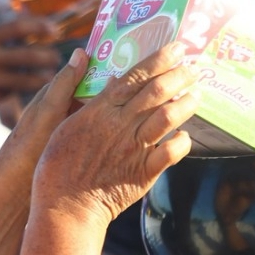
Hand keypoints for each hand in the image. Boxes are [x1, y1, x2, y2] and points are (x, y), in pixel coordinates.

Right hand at [0, 19, 64, 115]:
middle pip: (26, 55)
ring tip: (51, 76)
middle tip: (57, 58)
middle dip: (47, 57)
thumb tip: (32, 34)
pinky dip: (18, 91)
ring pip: (22, 79)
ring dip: (41, 78)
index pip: (17, 27)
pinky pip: (9, 94)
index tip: (54, 31)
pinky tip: (24, 88)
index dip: (40, 28)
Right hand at [31, 42, 198, 229]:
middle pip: (157, 91)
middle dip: (180, 75)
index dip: (159, 59)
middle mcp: (120, 125)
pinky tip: (185, 134)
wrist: (66, 206)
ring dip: (186, 103)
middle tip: (194, 67)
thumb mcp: (61, 123)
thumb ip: (79, 94)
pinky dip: (182, 140)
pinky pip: (171, 151)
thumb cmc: (58, 165)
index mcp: (100, 111)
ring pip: (168, 117)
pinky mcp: (144, 172)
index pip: (135, 76)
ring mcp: (134, 148)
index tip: (177, 48)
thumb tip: (87, 59)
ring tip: (196, 94)